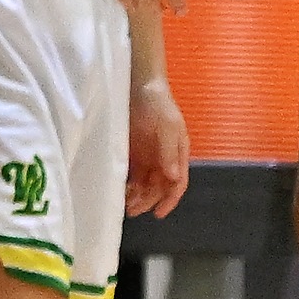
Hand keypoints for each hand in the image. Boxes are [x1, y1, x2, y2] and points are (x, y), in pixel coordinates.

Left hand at [126, 77, 191, 218]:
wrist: (138, 84)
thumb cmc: (158, 102)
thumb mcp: (167, 125)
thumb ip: (169, 150)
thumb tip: (172, 176)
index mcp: (178, 153)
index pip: (178, 183)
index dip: (170, 200)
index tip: (158, 214)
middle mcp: (164, 158)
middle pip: (159, 187)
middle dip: (148, 201)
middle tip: (132, 210)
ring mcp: (148, 156)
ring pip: (145, 184)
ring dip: (137, 196)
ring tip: (125, 204)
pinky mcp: (133, 152)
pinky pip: (132, 174)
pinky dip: (128, 185)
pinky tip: (120, 190)